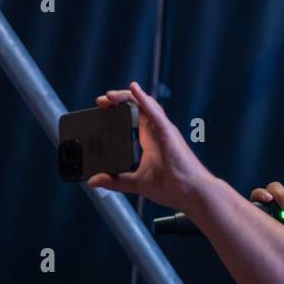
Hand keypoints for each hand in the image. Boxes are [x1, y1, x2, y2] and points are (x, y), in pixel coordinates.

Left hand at [86, 81, 211, 211]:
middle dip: (118, 100)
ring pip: (144, 104)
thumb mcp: (136, 183)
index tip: (100, 110)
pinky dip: (143, 99)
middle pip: (136, 107)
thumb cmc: (172, 188)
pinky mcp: (167, 132)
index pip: (132, 118)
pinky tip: (134, 89)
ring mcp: (163, 130)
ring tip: (109, 95)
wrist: (190, 194)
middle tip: (100, 101)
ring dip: (127, 96)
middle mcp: (156, 132)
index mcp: (149, 141)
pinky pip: (155, 111)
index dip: (116, 111)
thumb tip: (93, 181)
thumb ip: (115, 180)